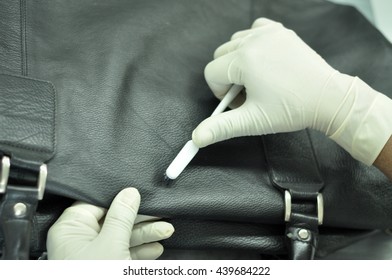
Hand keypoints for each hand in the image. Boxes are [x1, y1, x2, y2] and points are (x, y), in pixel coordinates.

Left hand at [46, 187, 173, 259]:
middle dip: (140, 218)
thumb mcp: (112, 243)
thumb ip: (121, 216)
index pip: (96, 203)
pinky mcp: (106, 266)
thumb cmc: (96, 276)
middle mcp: (81, 240)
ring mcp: (94, 255)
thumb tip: (129, 193)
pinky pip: (125, 252)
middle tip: (160, 212)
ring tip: (166, 229)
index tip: (139, 194)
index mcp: (71, 229)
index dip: (119, 198)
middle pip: (113, 219)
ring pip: (122, 236)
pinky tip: (156, 248)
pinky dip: (141, 250)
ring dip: (146, 234)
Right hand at [192, 18, 391, 164]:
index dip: (221, 93)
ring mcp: (268, 33)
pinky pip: (254, 31)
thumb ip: (221, 127)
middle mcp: (253, 41)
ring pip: (234, 43)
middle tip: (249, 94)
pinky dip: (252, 44)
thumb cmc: (292, 109)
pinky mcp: (280, 31)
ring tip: (257, 80)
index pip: (211, 73)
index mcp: (243, 60)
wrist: (328, 98)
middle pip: (220, 57)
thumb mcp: (252, 121)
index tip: (239, 103)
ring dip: (238, 62)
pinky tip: (263, 60)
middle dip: (228, 77)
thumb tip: (197, 137)